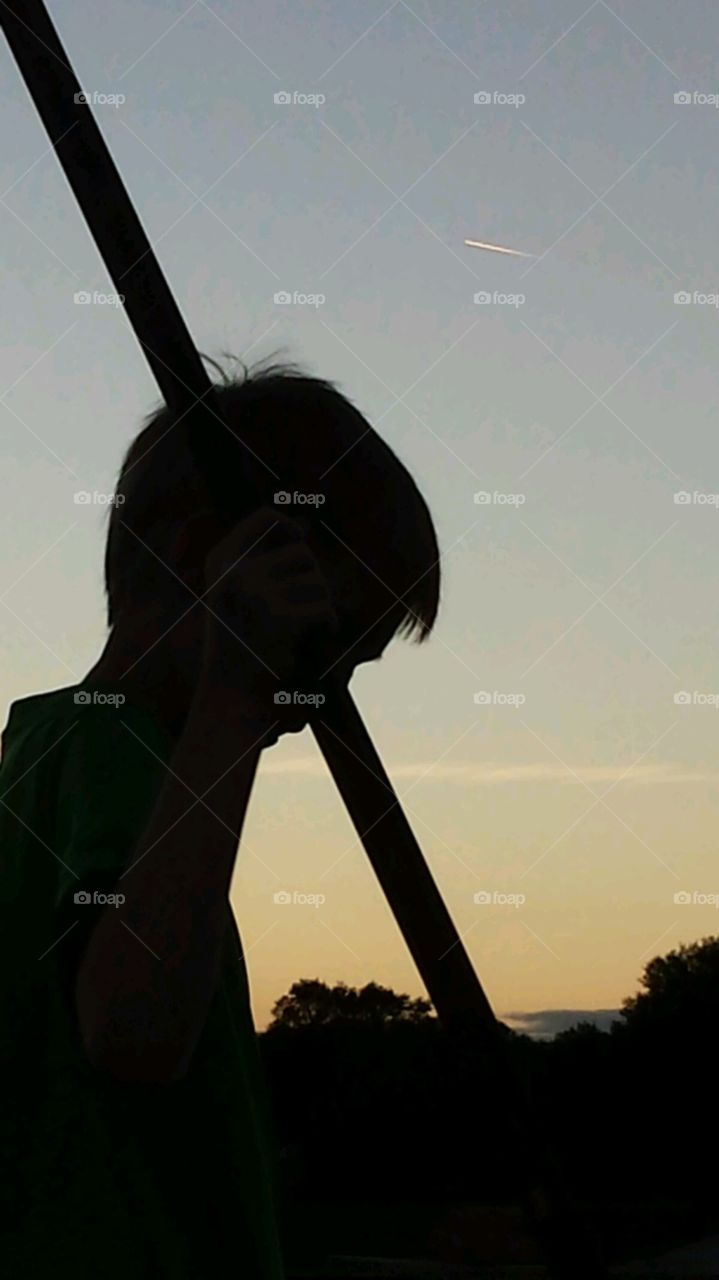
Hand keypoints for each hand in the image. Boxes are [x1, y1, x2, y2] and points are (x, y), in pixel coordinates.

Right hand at [200, 506, 337, 696]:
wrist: (230, 697)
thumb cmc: (241, 645)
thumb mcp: (237, 594)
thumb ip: (262, 558)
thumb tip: (303, 523)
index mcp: (221, 562)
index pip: (264, 518)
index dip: (289, 525)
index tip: (300, 540)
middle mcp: (234, 572)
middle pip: (302, 553)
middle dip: (312, 580)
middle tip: (302, 610)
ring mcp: (255, 593)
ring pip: (317, 581)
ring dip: (321, 604)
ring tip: (305, 629)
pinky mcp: (279, 618)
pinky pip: (323, 608)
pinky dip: (328, 624)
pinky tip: (318, 638)